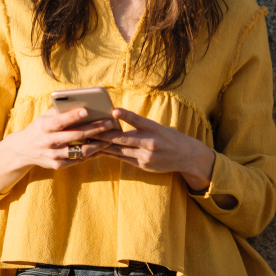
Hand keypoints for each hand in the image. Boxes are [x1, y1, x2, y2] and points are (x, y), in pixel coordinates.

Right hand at [0, 107, 113, 195]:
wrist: (24, 150)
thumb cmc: (41, 127)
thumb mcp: (45, 117)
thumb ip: (61, 110)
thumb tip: (82, 102)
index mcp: (45, 126)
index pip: (61, 120)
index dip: (73, 116)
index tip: (87, 110)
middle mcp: (49, 141)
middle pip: (76, 136)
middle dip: (95, 129)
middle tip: (109, 123)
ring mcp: (54, 155)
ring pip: (80, 151)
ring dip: (97, 145)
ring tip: (110, 138)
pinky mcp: (58, 165)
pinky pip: (78, 160)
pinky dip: (91, 154)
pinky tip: (101, 148)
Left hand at [90, 108, 215, 191]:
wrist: (187, 156)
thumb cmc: (170, 137)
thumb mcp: (159, 127)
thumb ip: (141, 126)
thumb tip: (119, 120)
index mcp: (155, 129)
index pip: (138, 120)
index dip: (126, 116)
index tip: (114, 110)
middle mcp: (150, 143)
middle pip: (124, 139)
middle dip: (105, 135)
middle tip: (90, 130)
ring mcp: (146, 156)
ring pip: (120, 150)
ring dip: (104, 146)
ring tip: (89, 141)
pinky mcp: (143, 165)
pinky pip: (123, 159)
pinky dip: (111, 154)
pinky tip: (100, 151)